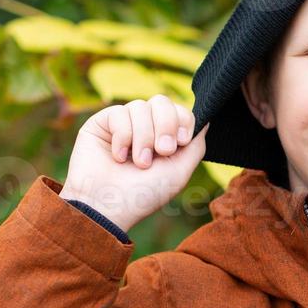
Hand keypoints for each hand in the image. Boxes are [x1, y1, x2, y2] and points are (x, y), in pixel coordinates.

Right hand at [59, 94, 207, 234]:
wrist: (108, 206)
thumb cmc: (143, 195)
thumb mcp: (179, 172)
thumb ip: (196, 145)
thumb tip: (206, 120)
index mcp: (163, 138)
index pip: (179, 111)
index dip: (183, 120)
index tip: (181, 141)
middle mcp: (144, 128)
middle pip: (161, 101)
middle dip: (165, 125)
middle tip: (162, 151)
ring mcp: (122, 124)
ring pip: (140, 106)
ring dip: (143, 137)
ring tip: (138, 163)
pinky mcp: (101, 124)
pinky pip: (118, 112)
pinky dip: (122, 137)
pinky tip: (118, 157)